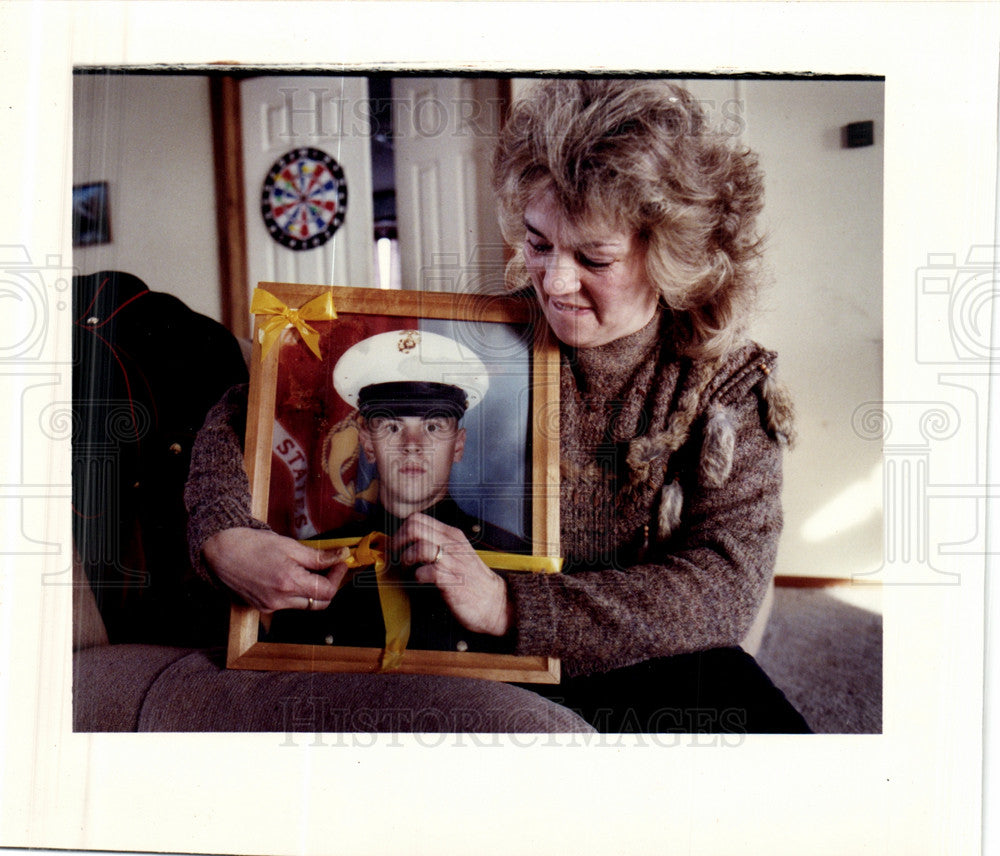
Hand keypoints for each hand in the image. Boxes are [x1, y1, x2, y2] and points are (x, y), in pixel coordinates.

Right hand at [202, 527, 349, 613]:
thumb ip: (318, 556)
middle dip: (329, 585)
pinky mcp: (263, 607)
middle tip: (330, 567)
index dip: (338, 576)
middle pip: (319, 602)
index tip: (340, 563)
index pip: (327, 591)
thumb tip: (341, 555)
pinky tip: (291, 576)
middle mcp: (280, 600)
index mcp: (289, 583)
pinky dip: (296, 592)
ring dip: (313, 590)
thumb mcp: (289, 545)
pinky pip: (288, 604)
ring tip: (309, 569)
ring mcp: (270, 607)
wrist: (220, 552)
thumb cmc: (252, 544)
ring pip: (305, 604)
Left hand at [392, 513, 511, 635]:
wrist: (494, 602)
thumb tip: (409, 542)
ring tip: (408, 568)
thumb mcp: (458, 553)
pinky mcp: (452, 580)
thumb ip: (438, 544)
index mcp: (452, 535)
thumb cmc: (472, 580)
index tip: (397, 545)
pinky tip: (420, 581)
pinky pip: (426, 572)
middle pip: (415, 528)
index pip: (418, 519)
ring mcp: (453, 562)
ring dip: (406, 559)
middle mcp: (452, 544)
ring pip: (420, 547)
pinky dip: (417, 577)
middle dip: (398, 541)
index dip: (401, 531)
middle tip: (396, 555)